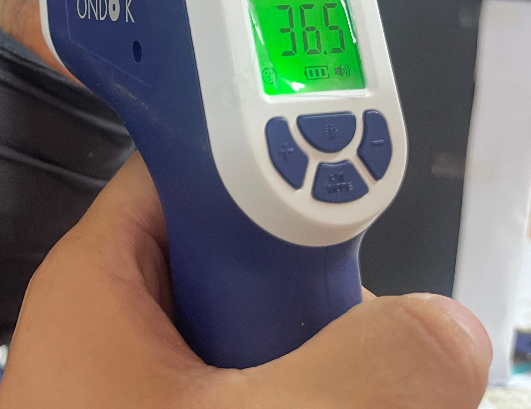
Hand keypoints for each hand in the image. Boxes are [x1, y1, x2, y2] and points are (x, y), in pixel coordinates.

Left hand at [0, 153, 490, 407]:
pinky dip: (292, 406)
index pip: (185, 168)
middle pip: (237, 259)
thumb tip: (451, 329)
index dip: (265, 172)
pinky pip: (247, 396)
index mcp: (102, 275)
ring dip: (320, 379)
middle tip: (367, 361)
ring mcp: (139, 388)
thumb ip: (371, 369)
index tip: (350, 221)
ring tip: (353, 402)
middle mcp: (115, 319)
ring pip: (257, 343)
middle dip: (316, 305)